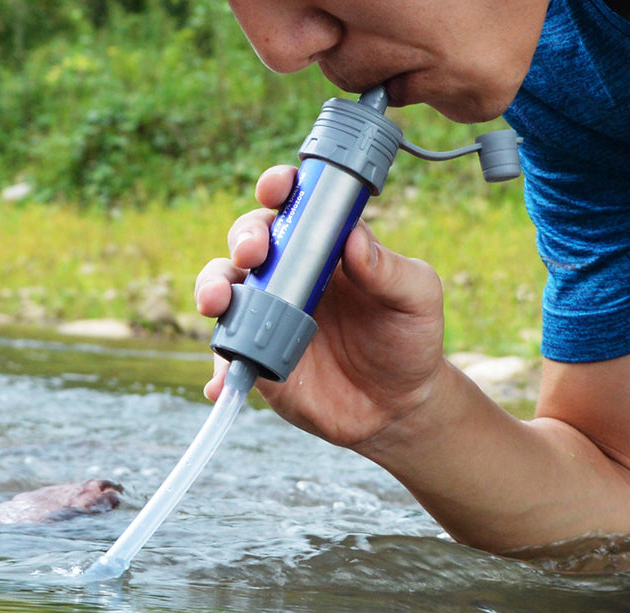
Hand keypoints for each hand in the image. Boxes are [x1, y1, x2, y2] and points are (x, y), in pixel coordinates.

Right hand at [195, 165, 446, 451]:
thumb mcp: (416, 300)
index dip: (280, 188)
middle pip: (250, 241)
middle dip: (243, 238)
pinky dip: (219, 363)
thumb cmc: (408, 341)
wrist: (395, 406)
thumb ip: (390, 270)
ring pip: (227, 288)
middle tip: (252, 254)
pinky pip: (228, 353)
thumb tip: (353, 238)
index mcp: (327, 248)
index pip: (296, 205)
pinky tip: (220, 380)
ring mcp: (270, 314)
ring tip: (217, 302)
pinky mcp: (258, 355)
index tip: (276, 189)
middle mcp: (291, 274)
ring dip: (213, 287)